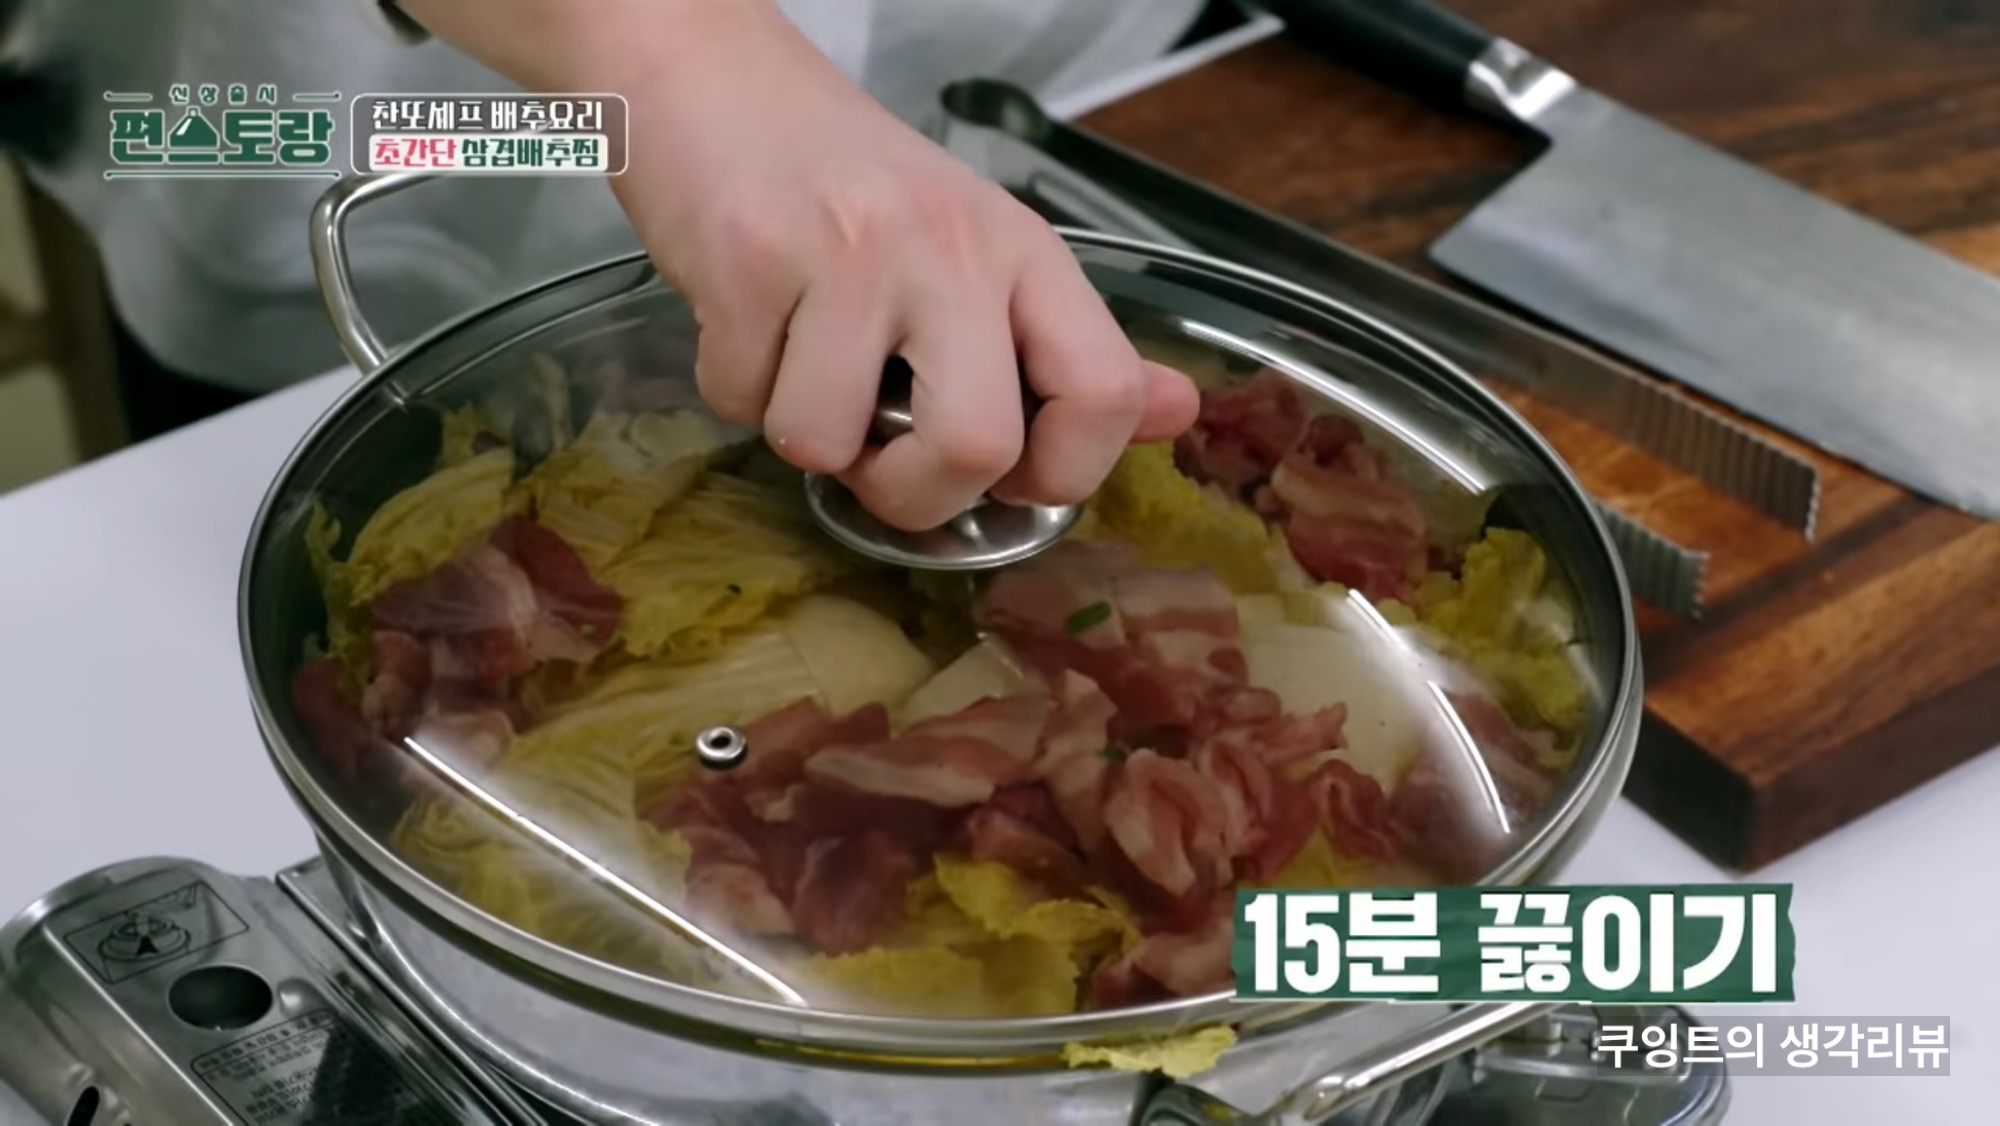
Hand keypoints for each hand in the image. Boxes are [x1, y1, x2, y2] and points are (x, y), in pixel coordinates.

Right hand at [407, 0, 1199, 531]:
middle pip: (976, 446)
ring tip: (799, 368)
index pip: (1103, 392)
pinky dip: (732, 392)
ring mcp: (849, 250)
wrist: (713, 73)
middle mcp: (952, 247)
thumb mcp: (979, 251)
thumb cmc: (848, 184)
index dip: (1059, 475)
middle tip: (878, 465)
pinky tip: (746, 325)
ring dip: (799, 438)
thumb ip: (1070, 347)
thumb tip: (1176, 411)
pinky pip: (739, 403)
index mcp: (1023, 252)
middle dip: (913, 496)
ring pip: (826, 443)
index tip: (1001, 478)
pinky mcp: (750, 258)